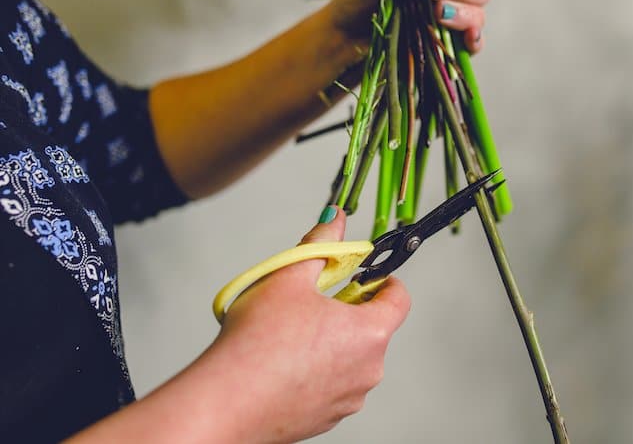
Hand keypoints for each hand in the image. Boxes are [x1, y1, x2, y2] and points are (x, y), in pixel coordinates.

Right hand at [213, 207, 410, 442]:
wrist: (226, 402)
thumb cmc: (258, 341)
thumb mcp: (289, 275)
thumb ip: (320, 244)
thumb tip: (335, 219)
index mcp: (370, 333)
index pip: (399, 299)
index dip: (382, 280)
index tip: (362, 274)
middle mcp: (369, 370)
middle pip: (373, 328)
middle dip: (347, 309)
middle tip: (312, 299)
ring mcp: (348, 400)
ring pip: (351, 358)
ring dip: (331, 341)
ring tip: (290, 333)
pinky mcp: (326, 419)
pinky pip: (332, 384)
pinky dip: (316, 370)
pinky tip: (282, 362)